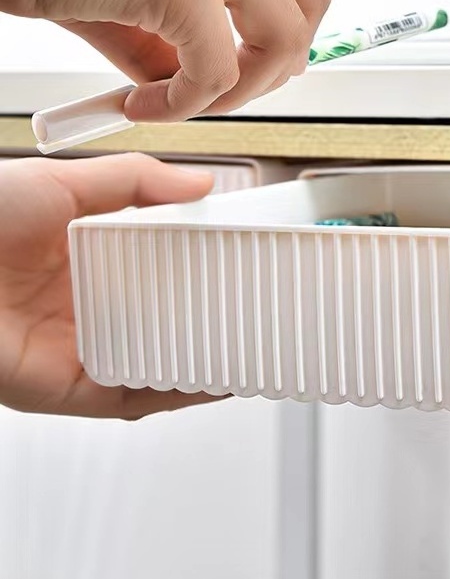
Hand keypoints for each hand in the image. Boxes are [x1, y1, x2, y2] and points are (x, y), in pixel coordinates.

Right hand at [0, 0, 331, 121]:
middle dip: (284, 56)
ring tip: (191, 101)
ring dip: (246, 85)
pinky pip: (217, 69)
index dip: (284, 18)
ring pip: (285, 33)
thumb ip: (163, 28)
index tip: (257, 59)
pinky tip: (145, 106)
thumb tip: (182, 84)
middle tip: (237, 89)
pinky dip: (189, 104)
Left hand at [0, 152, 225, 417]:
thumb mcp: (65, 182)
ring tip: (249, 347)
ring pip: (153, 362)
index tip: (236, 259)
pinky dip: (173, 393)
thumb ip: (134, 181)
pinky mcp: (66, 386)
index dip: (197, 266)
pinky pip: (131, 396)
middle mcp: (81, 306)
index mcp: (80, 256)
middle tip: (255, 308)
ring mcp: (76, 348)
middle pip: (159, 318)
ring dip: (200, 359)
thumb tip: (198, 181)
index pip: (154, 266)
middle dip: (207, 318)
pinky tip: (209, 380)